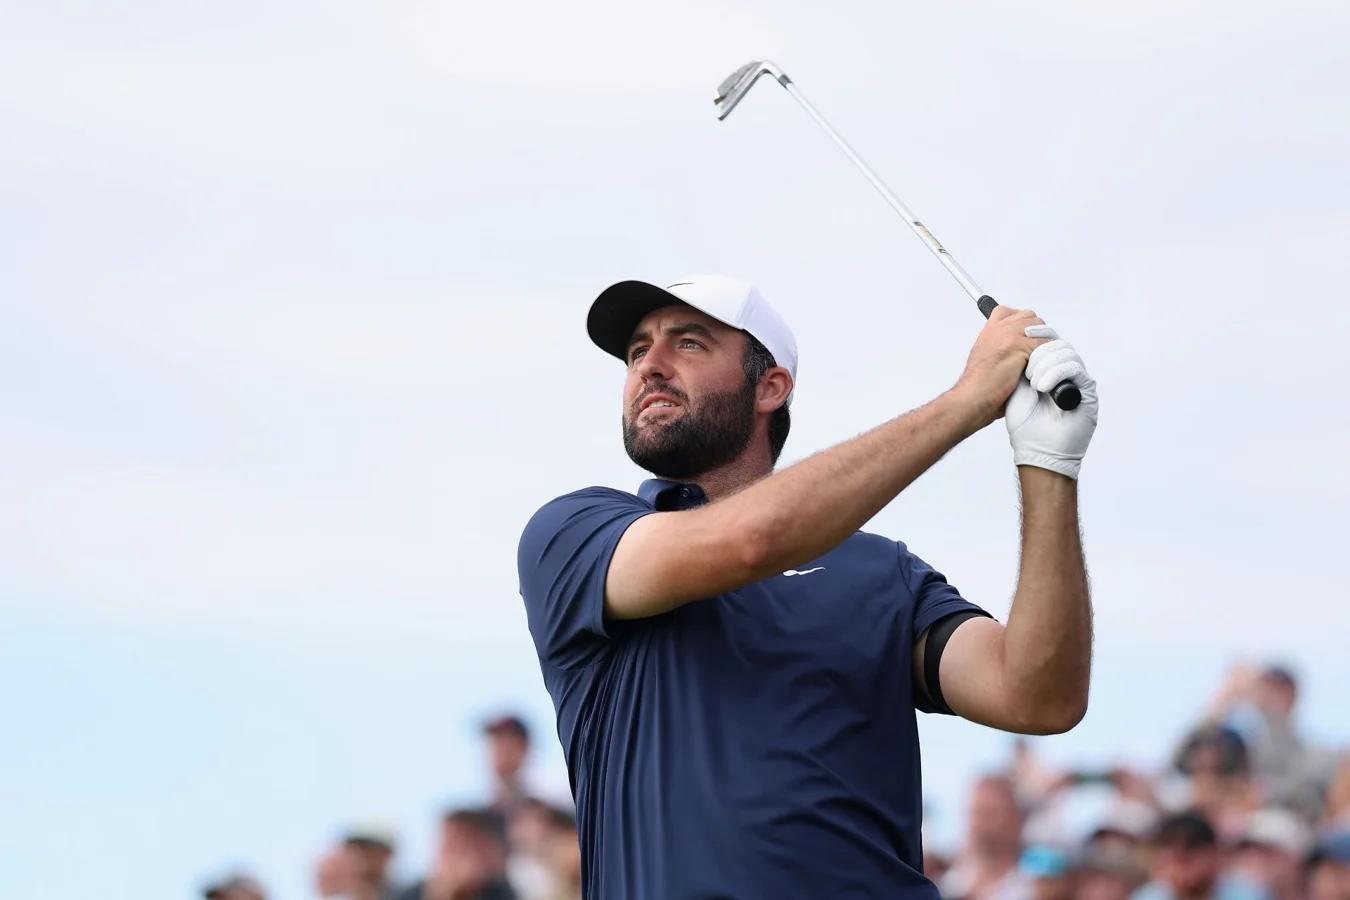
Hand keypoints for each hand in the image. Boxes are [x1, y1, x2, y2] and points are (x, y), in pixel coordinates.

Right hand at [954, 306, 1054, 426]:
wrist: (973, 396)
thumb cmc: (979, 385)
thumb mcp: (985, 357)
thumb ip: (1000, 346)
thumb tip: (1020, 349)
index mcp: (989, 331)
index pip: (1011, 312)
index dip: (1024, 322)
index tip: (1027, 336)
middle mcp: (998, 329)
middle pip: (1030, 317)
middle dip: (1038, 333)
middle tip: (1037, 351)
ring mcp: (1009, 336)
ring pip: (1040, 328)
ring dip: (1044, 343)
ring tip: (1039, 360)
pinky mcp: (1018, 346)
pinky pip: (1045, 344)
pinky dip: (1046, 356)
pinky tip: (1038, 367)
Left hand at [1005, 325, 1097, 478]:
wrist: (1035, 450)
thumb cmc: (1025, 426)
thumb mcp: (1017, 388)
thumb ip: (1022, 365)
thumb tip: (1020, 340)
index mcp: (1049, 370)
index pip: (1048, 342)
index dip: (1038, 334)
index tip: (1024, 333)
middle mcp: (1065, 373)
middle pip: (1059, 344)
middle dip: (1040, 351)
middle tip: (1027, 371)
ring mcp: (1077, 381)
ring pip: (1067, 353)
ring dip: (1046, 365)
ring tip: (1035, 384)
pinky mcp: (1086, 391)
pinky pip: (1075, 369)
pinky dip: (1056, 373)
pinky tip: (1042, 387)